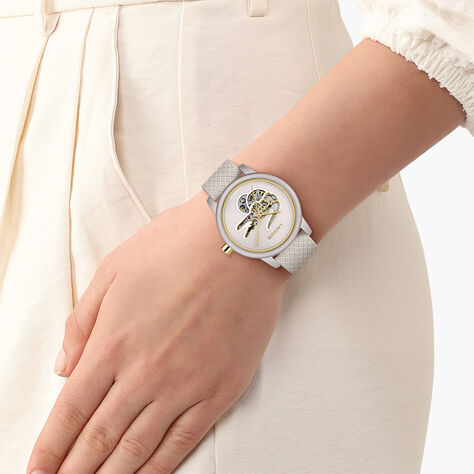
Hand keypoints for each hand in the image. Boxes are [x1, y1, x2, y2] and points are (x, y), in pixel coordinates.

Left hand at [27, 192, 288, 473]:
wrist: (239, 243)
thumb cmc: (177, 247)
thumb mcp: (114, 269)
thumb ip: (84, 321)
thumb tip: (65, 367)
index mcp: (113, 342)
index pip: (71, 411)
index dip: (51, 447)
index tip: (38, 470)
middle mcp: (144, 374)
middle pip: (100, 438)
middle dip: (74, 472)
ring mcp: (185, 386)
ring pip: (139, 448)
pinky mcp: (220, 389)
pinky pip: (184, 441)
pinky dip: (160, 468)